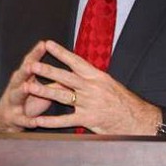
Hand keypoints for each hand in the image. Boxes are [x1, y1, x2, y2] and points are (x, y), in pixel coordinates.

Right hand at [0, 41, 52, 131]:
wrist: (8, 119)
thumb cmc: (29, 98)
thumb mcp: (42, 87)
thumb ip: (55, 79)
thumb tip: (75, 70)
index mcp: (24, 77)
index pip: (30, 62)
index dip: (36, 53)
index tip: (44, 44)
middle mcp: (16, 87)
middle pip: (20, 76)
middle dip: (25, 70)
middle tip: (31, 64)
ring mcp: (13, 102)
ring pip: (17, 95)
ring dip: (21, 91)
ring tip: (26, 87)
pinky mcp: (15, 118)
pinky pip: (22, 120)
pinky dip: (28, 121)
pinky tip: (34, 121)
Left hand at [22, 40, 161, 134]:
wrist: (137, 118)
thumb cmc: (122, 100)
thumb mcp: (108, 84)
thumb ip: (91, 79)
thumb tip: (77, 71)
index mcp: (96, 76)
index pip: (76, 61)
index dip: (61, 52)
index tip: (48, 44)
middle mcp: (91, 88)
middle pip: (65, 76)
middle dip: (47, 70)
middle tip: (32, 64)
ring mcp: (88, 103)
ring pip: (62, 96)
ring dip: (43, 91)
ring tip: (29, 87)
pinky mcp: (87, 119)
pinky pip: (65, 120)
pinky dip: (51, 122)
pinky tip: (38, 121)